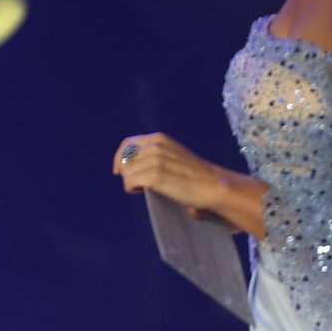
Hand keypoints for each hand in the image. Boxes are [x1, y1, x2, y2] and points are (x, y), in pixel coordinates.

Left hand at [112, 131, 235, 221]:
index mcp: (158, 138)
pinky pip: (129, 182)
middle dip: (127, 173)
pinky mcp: (155, 175)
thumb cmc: (194, 175)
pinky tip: (143, 192)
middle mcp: (155, 145)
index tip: (118, 171)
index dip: (120, 158)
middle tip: (138, 184)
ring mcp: (155, 159)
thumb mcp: (172, 155)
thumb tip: (130, 164)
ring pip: (126, 172)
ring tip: (146, 189)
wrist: (213, 185)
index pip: (127, 144)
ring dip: (132, 182)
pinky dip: (132, 189)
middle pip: (124, 160)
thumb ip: (154, 154)